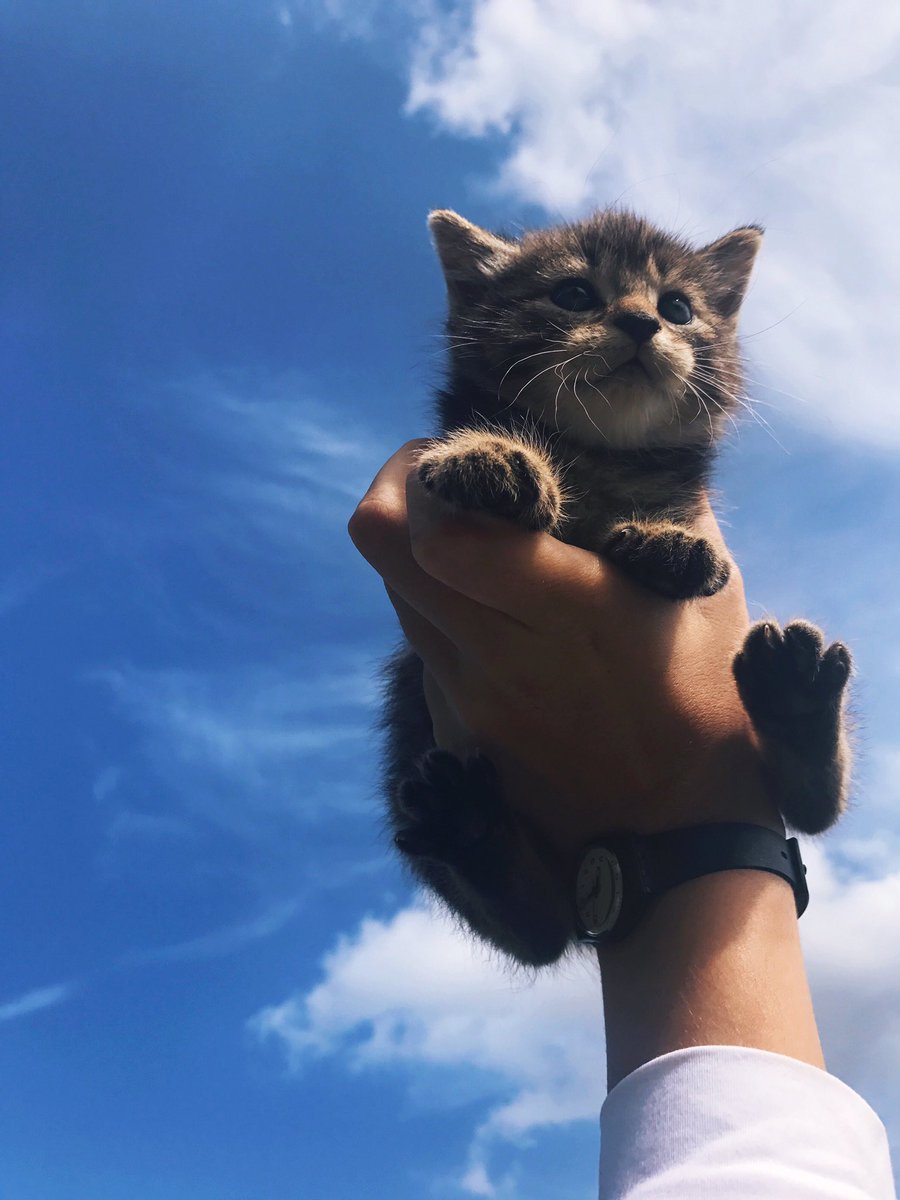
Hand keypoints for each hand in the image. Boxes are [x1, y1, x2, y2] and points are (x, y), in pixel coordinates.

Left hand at [349, 442, 781, 865]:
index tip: (459, 454)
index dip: (424, 475)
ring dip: (414, 551)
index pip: (438, 535)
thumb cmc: (710, 707)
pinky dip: (436, 606)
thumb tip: (625, 461)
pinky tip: (489, 610)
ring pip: (395, 592)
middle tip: (440, 478)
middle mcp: (500, 650)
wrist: (677, 845)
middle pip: (383, 547)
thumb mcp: (709, 598)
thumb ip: (664, 516)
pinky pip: (420, 643)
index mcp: (569, 608)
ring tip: (473, 542)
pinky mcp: (459, 727)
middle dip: (395, 492)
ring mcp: (470, 694)